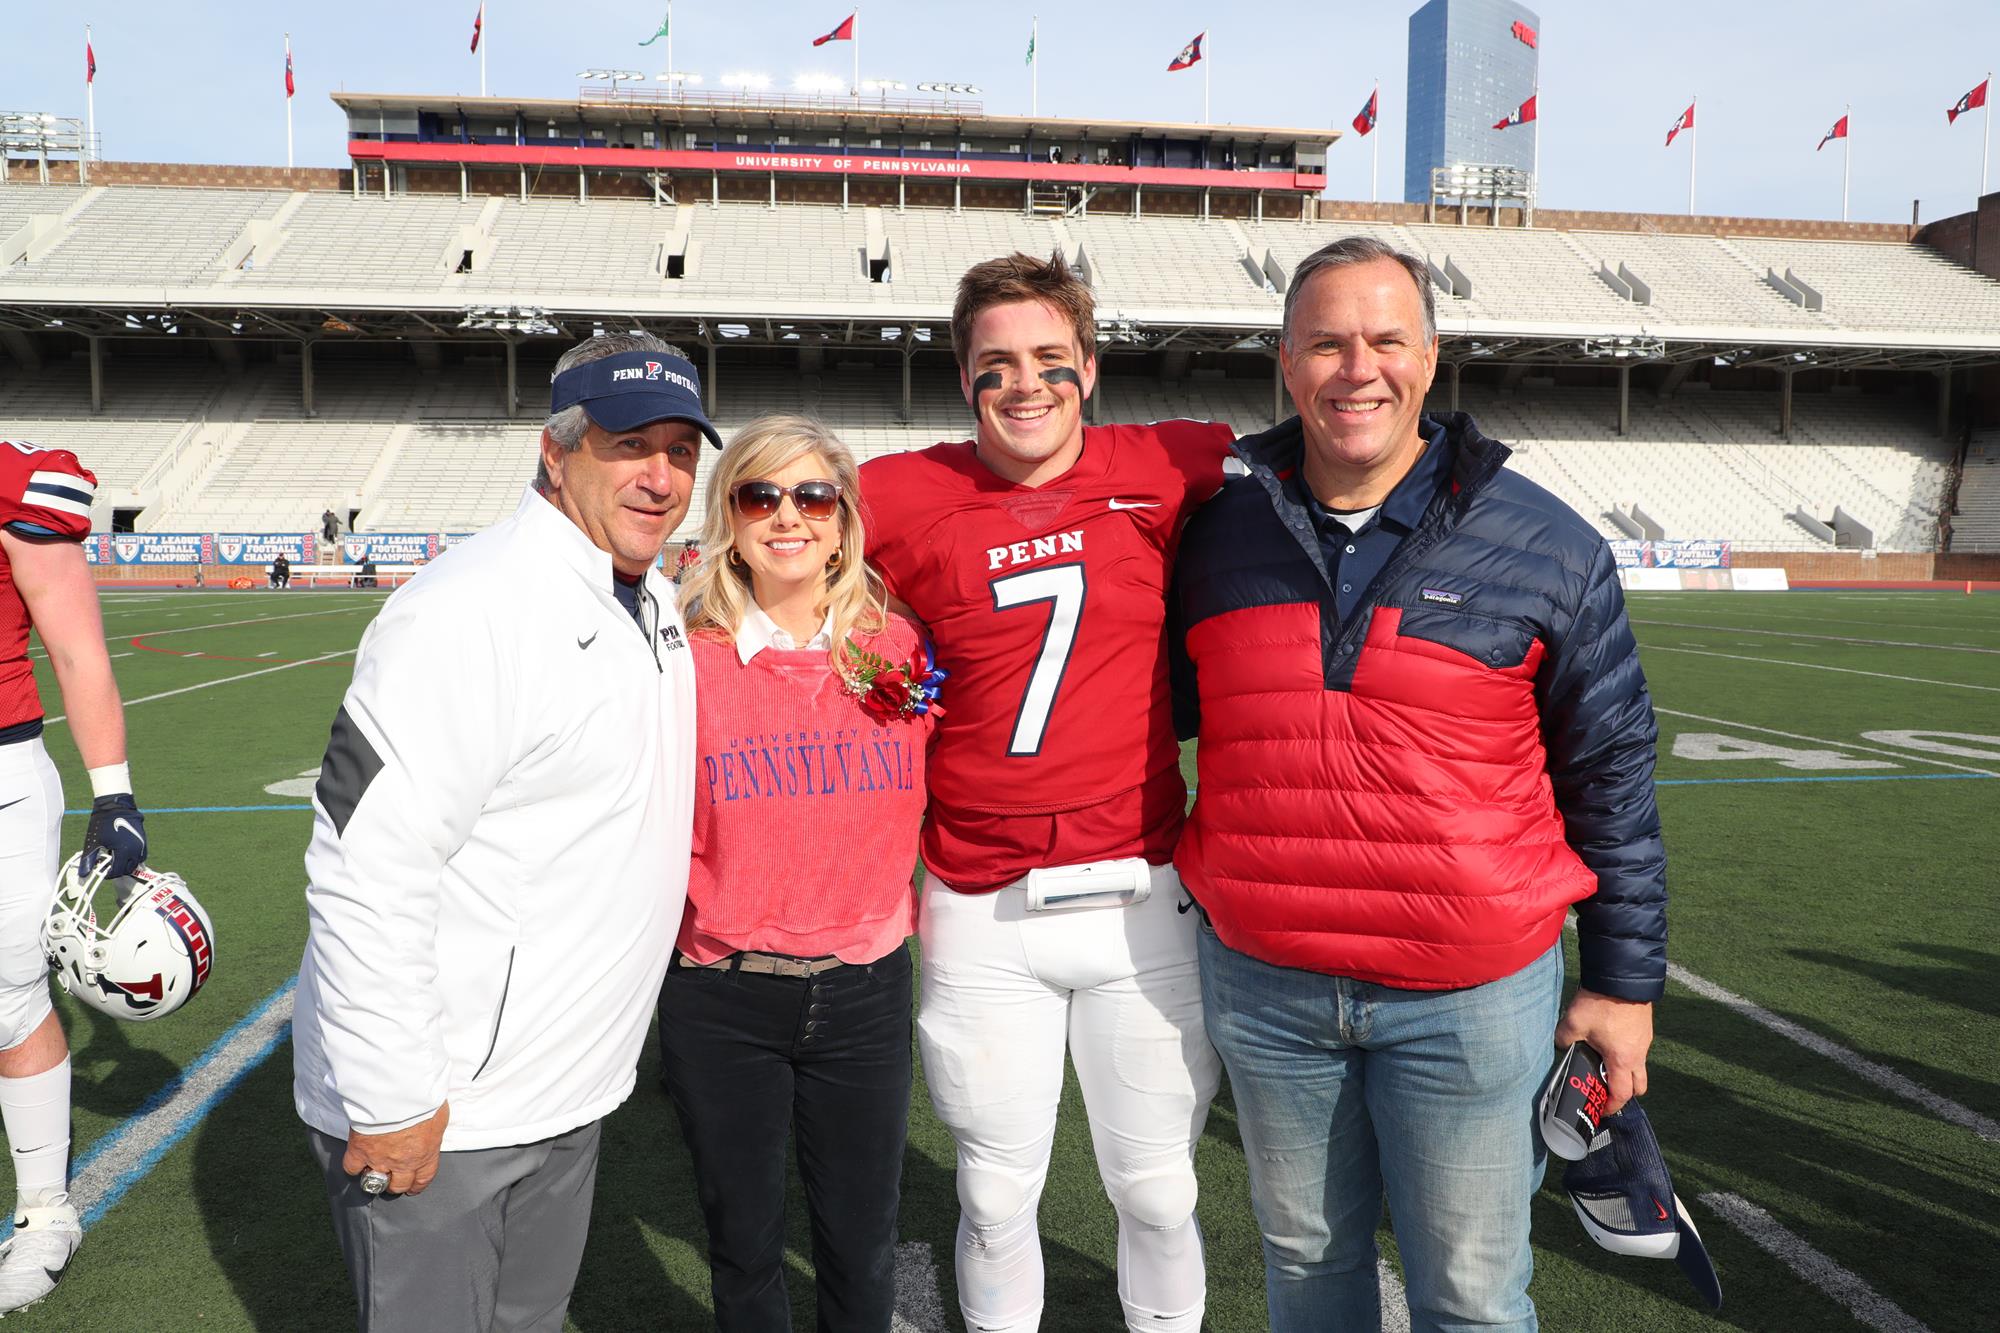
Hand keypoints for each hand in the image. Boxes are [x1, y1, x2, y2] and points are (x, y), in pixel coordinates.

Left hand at [82, 795, 146, 878]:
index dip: (108, 874)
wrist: (116, 805)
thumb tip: (83, 873)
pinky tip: (123, 851)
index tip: (101, 871)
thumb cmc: (104, 823)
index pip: (117, 872)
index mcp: (124, 852)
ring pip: (136, 863)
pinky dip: (132, 857)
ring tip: (116, 859)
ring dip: (126, 864)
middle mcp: (136, 850)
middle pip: (128, 869)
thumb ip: (89, 860)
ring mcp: (141, 845)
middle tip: (108, 866)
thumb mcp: (94, 843)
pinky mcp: (143, 840)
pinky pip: (140, 854)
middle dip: (118, 870)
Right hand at [342, 1102, 449, 1196]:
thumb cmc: (422, 1100)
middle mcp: (403, 1162)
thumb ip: (433, 1130)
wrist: (399, 1093)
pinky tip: (356, 1162)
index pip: (422, 1179)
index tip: (412, 1187)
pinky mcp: (360, 1151)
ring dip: (375, 1179)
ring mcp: (380, 1159)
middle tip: (392, 1180)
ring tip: (373, 1172)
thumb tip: (431, 1131)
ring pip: (375, 1182)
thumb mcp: (439, 1117)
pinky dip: (353, 1167)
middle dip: (396, 1185)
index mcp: (426, 1154)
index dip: (416, 1186)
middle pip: (398, 1185)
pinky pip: (352, 1168)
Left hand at [1554, 991, 1652, 1115]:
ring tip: (1605, 1063)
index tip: (1600, 1108)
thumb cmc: (1600, 1003)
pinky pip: (1639, 1050)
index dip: (1611, 1105)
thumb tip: (1561, 1046)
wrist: (1622, 976)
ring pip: (1640, 1067)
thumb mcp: (1573, 1023)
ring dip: (1626, 1072)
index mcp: (1622, 1060)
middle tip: (1605, 1088)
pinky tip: (1610, 1041)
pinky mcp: (1645, 1029)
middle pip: (1639, 1086)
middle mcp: (1638, 1055)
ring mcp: (1644, 1041)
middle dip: (1624, 1092)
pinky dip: (1628, 1054)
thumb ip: (1563, 1039)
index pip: (1621, 1094)